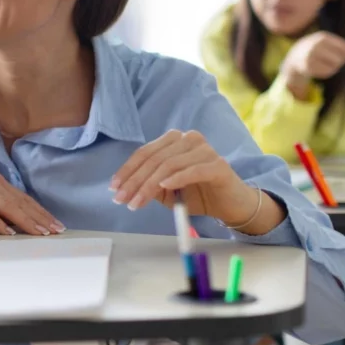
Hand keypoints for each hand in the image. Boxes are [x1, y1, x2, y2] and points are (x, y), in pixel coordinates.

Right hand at [0, 153, 63, 235]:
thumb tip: (6, 215)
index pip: (21, 198)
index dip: (39, 211)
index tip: (54, 224)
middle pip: (19, 202)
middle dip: (39, 218)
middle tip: (56, 231)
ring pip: (6, 206)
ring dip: (25, 221)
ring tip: (40, 233)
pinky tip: (8, 232)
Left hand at [109, 130, 285, 234]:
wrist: (230, 205)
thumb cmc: (197, 194)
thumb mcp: (166, 191)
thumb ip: (149, 184)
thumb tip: (124, 188)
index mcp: (174, 141)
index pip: (145, 153)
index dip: (127, 170)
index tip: (114, 188)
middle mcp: (188, 139)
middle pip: (154, 159)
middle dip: (134, 181)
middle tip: (122, 200)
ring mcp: (205, 150)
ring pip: (169, 165)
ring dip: (149, 185)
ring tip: (136, 202)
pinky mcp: (218, 165)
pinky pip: (192, 170)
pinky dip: (176, 179)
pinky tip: (163, 188)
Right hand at [281, 31, 344, 87]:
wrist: (295, 58)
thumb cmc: (317, 49)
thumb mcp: (330, 44)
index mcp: (322, 37)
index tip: (339, 52)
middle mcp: (315, 45)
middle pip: (341, 58)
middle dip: (339, 61)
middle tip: (330, 59)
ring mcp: (310, 56)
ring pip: (335, 66)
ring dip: (333, 67)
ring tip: (325, 64)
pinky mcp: (307, 67)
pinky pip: (327, 72)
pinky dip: (327, 72)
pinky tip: (319, 69)